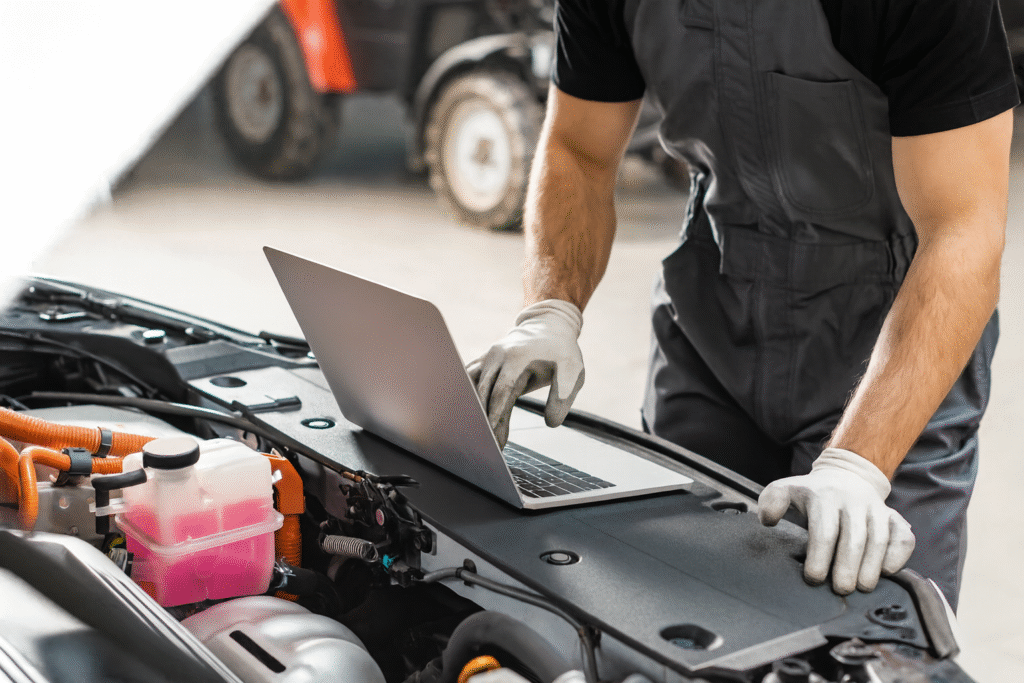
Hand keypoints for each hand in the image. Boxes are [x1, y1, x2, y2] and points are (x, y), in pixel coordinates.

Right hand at [466, 300, 584, 448]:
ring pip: (471, 386)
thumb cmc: (562, 351)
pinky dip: (467, 397)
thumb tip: (551, 423)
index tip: (493, 435)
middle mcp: (497, 356)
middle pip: (483, 391)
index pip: (502, 390)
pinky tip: (468, 417)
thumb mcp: (572, 370)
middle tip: (486, 445)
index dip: (496, 413)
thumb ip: (563, 396)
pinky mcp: (484, 361)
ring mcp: (488, 357)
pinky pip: (469, 379)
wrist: (548, 325)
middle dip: (482, 419)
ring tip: (475, 434)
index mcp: (517, 358)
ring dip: (472, 409)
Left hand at [758, 448, 914, 593]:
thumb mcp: (787, 488)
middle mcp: (853, 502)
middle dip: (847, 567)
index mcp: (824, 497)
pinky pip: (904, 536)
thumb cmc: (814, 492)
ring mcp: (876, 509)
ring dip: (872, 566)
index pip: (823, 531)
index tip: (812, 578)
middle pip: (854, 538)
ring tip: (862, 587)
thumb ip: (772, 501)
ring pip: (879, 539)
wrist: (846, 475)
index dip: (819, 557)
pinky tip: (889, 571)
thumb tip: (768, 519)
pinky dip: (899, 554)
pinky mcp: (894, 517)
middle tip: (840, 589)